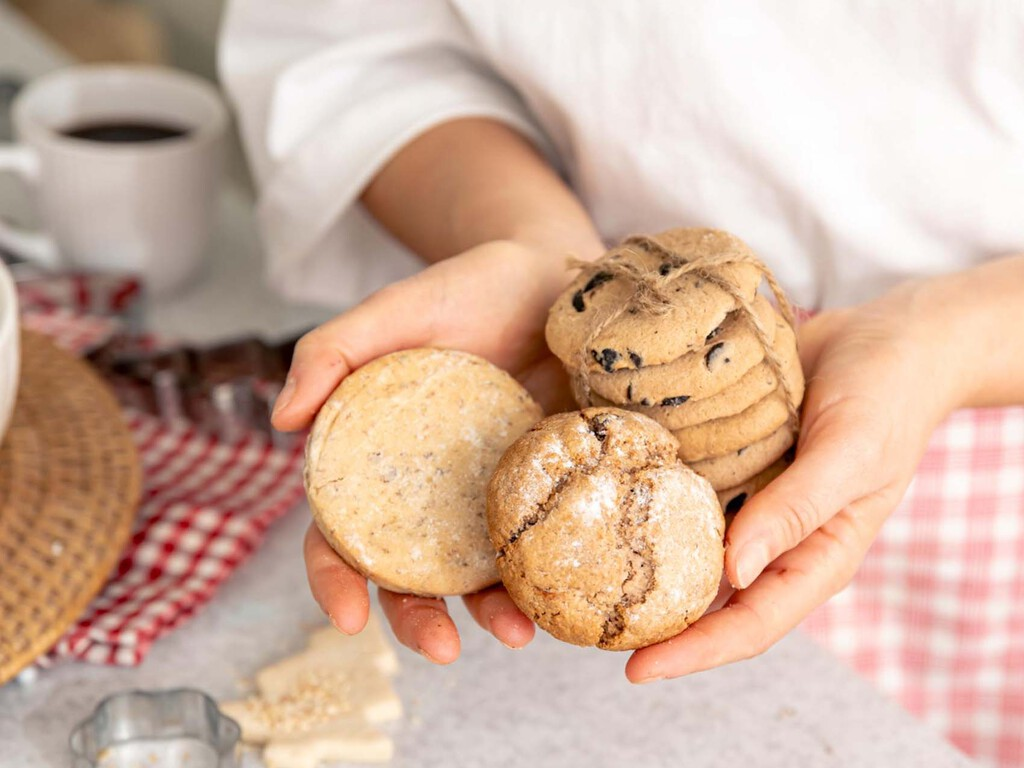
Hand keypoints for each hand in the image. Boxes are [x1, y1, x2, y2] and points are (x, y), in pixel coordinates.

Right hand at [278, 240, 586, 661]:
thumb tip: (280, 420)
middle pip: (408, 570)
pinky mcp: (544, 484)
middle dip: (416, 618)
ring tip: (519, 632)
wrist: (554, 275)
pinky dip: (544, 573)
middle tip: (441, 649)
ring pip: (476, 570)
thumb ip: (330, 351)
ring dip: (488, 612)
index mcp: (376, 457)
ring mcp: (488, 492)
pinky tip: (561, 594)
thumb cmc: (467, 287)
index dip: (333, 577)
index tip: (347, 618)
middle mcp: (428, 488)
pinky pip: (538, 539)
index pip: (338, 529)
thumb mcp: (395, 309)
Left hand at [626, 279, 966, 682]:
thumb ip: (796, 510)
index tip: (635, 670)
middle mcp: (775, 540)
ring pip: (689, 552)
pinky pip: (682, 497)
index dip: (695, 652)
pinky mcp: (729, 468)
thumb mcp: (850, 453)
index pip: (752, 624)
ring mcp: (749, 504)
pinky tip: (604, 504)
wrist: (885, 338)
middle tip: (588, 628)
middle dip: (656, 625)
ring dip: (643, 570)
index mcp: (815, 557)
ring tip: (580, 579)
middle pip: (710, 601)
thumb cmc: (885, 398)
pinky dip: (649, 507)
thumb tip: (733, 572)